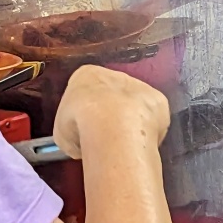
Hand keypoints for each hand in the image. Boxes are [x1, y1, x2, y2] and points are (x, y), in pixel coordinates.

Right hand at [54, 65, 169, 158]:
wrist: (112, 124)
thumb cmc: (81, 123)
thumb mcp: (62, 132)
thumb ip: (73, 133)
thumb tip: (80, 147)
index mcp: (86, 76)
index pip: (84, 92)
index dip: (85, 115)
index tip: (86, 131)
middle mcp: (116, 76)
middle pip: (112, 96)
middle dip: (110, 117)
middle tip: (106, 140)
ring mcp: (141, 87)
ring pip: (135, 107)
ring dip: (130, 124)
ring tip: (123, 145)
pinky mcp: (159, 102)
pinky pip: (153, 118)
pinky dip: (148, 132)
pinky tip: (140, 144)